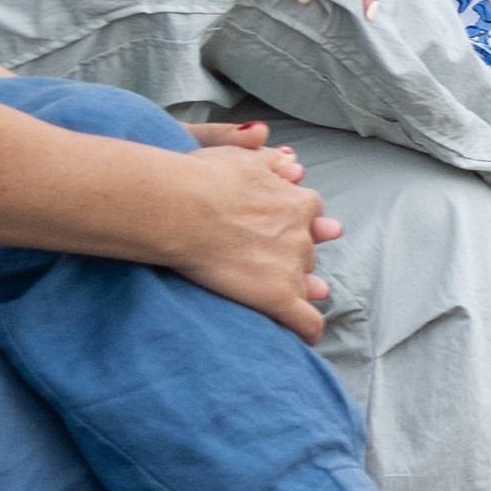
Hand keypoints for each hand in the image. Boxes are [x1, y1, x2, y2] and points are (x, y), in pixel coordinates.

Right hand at [144, 127, 343, 335]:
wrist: (180, 207)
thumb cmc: (200, 178)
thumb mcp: (240, 156)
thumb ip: (265, 157)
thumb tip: (283, 152)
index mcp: (296, 201)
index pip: (310, 214)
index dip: (296, 224)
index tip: (282, 233)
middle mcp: (301, 233)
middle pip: (307, 250)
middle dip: (292, 255)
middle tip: (268, 263)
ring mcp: (292, 266)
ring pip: (307, 284)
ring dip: (296, 289)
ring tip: (274, 298)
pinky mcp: (278, 297)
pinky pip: (307, 324)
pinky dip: (307, 332)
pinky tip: (301, 339)